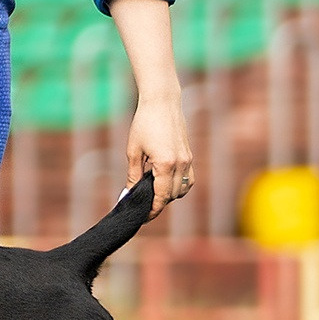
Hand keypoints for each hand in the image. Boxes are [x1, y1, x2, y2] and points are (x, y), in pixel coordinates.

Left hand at [124, 93, 192, 220]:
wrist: (162, 102)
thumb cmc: (144, 123)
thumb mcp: (133, 150)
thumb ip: (132, 175)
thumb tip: (129, 194)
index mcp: (165, 164)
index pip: (162, 197)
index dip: (153, 210)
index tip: (143, 217)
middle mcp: (181, 164)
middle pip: (173, 195)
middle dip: (159, 202)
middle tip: (142, 203)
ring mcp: (188, 160)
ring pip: (183, 189)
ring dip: (170, 194)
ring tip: (152, 191)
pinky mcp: (189, 155)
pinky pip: (189, 179)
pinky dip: (179, 185)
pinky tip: (165, 181)